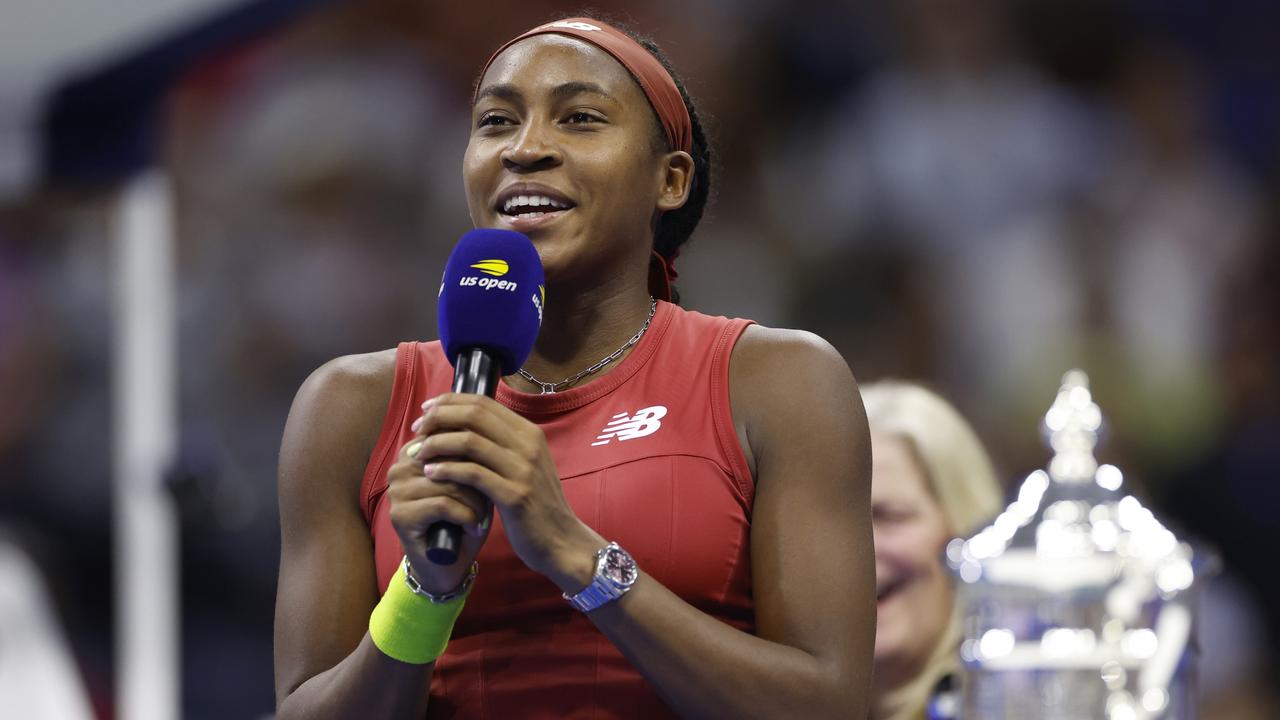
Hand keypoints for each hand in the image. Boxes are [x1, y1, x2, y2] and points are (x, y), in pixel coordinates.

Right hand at [386, 409, 492, 594]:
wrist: (451, 562)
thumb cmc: (465, 515)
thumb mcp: (474, 479)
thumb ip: (475, 450)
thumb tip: (491, 421)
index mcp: (417, 450)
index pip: (450, 433)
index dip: (478, 451)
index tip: (493, 470)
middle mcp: (401, 466)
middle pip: (450, 455)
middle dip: (478, 476)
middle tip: (491, 495)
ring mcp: (396, 491)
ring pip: (449, 480)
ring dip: (475, 500)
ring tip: (483, 514)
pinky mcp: (400, 515)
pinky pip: (442, 504)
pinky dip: (466, 516)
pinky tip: (474, 527)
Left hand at [413, 393, 602, 591]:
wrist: (560, 540)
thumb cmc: (534, 504)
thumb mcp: (523, 466)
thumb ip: (500, 445)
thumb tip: (459, 426)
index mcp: (529, 433)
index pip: (483, 402)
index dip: (449, 402)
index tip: (426, 412)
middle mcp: (528, 445)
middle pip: (474, 415)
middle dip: (438, 418)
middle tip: (417, 431)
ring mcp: (523, 469)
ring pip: (469, 441)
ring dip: (437, 444)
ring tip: (418, 453)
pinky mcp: (515, 495)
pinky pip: (472, 474)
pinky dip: (446, 470)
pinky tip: (430, 474)